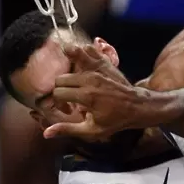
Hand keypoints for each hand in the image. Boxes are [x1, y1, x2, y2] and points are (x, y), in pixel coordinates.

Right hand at [41, 42, 155, 140]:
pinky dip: (81, 55)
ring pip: (69, 64)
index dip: (59, 103)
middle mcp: (90, 80)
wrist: (137, 106)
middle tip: (71, 100)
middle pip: (60, 79)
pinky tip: (82, 68)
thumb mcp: (91, 130)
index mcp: (86, 97)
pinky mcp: (104, 62)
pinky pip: (86, 49)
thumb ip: (68, 129)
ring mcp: (97, 69)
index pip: (58, 94)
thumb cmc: (115, 120)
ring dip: (69, 74)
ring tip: (75, 85)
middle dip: (61, 90)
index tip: (68, 110)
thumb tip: (46, 133)